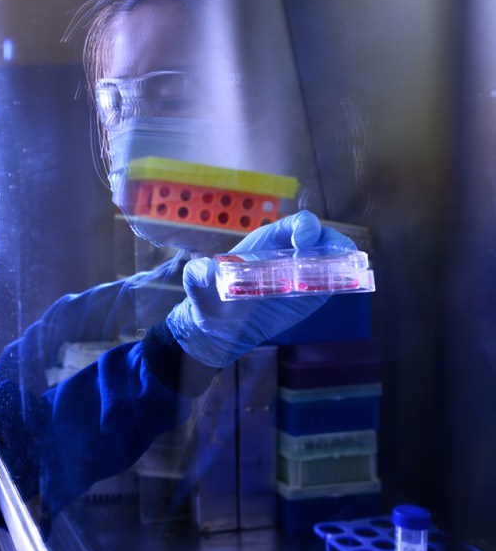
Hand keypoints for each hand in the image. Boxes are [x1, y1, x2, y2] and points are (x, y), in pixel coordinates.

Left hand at [165, 211, 354, 367]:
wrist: (220, 327)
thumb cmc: (211, 297)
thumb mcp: (199, 284)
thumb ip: (199, 274)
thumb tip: (204, 269)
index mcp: (267, 242)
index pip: (295, 224)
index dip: (304, 227)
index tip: (304, 242)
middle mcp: (290, 253)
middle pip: (321, 237)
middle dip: (332, 241)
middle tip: (336, 256)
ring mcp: (304, 273)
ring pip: (333, 258)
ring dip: (345, 260)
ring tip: (349, 270)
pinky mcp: (312, 294)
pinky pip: (334, 282)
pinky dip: (346, 280)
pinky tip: (352, 283)